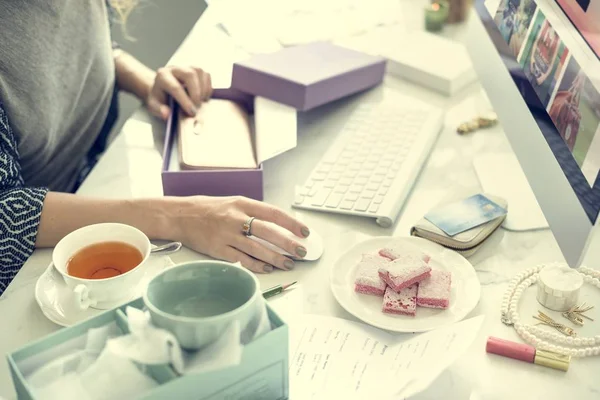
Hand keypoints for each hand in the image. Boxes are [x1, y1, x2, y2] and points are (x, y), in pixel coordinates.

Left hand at [146, 66, 212, 120]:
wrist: (162, 89)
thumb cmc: (159, 98)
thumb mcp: (154, 106)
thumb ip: (159, 110)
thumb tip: (167, 114)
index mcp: (162, 76)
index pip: (175, 87)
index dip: (185, 101)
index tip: (191, 112)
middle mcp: (174, 69)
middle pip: (190, 74)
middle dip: (196, 93)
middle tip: (196, 107)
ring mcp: (186, 67)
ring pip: (199, 72)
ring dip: (203, 89)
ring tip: (200, 102)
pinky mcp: (195, 70)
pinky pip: (206, 75)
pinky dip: (208, 87)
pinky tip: (203, 97)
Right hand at [168, 196, 310, 273]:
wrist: (179, 215)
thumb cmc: (208, 208)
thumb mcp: (233, 202)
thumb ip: (253, 212)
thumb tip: (278, 225)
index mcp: (242, 203)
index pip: (273, 213)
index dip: (291, 223)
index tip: (305, 232)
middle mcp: (236, 218)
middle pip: (268, 232)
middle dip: (288, 243)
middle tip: (302, 252)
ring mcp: (226, 235)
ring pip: (257, 248)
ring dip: (275, 258)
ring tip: (288, 264)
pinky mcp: (218, 249)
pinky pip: (241, 259)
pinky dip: (256, 265)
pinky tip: (267, 268)